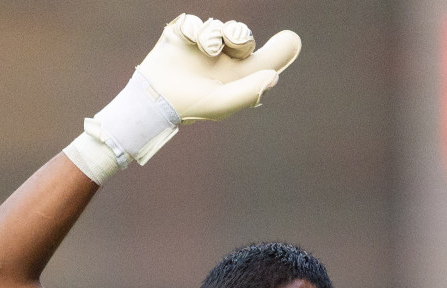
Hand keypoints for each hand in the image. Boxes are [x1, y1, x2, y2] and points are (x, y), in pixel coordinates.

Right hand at [142, 16, 301, 121]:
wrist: (154, 100)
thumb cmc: (190, 107)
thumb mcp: (222, 103)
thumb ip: (249, 91)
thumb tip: (274, 77)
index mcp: (238, 75)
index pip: (265, 59)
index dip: (281, 49)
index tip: (293, 39)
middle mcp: (224, 58)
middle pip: (242, 34)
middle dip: (240, 34)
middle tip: (234, 41)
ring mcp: (203, 44)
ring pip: (219, 25)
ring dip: (214, 34)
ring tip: (205, 49)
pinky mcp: (183, 34)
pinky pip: (195, 20)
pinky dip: (194, 29)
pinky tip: (188, 42)